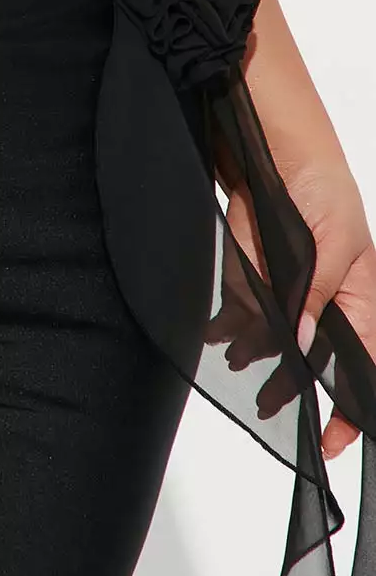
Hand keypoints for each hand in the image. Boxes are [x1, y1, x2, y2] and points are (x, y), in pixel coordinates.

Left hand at [208, 156, 375, 459]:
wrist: (271, 136)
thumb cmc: (320, 181)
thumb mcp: (333, 241)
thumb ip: (317, 297)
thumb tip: (306, 347)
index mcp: (359, 293)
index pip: (364, 364)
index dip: (351, 406)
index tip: (333, 439)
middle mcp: (327, 294)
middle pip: (314, 356)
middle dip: (292, 383)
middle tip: (268, 406)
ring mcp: (291, 282)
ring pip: (276, 335)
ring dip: (256, 352)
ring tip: (236, 363)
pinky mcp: (258, 266)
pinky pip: (246, 306)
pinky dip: (230, 323)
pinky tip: (215, 334)